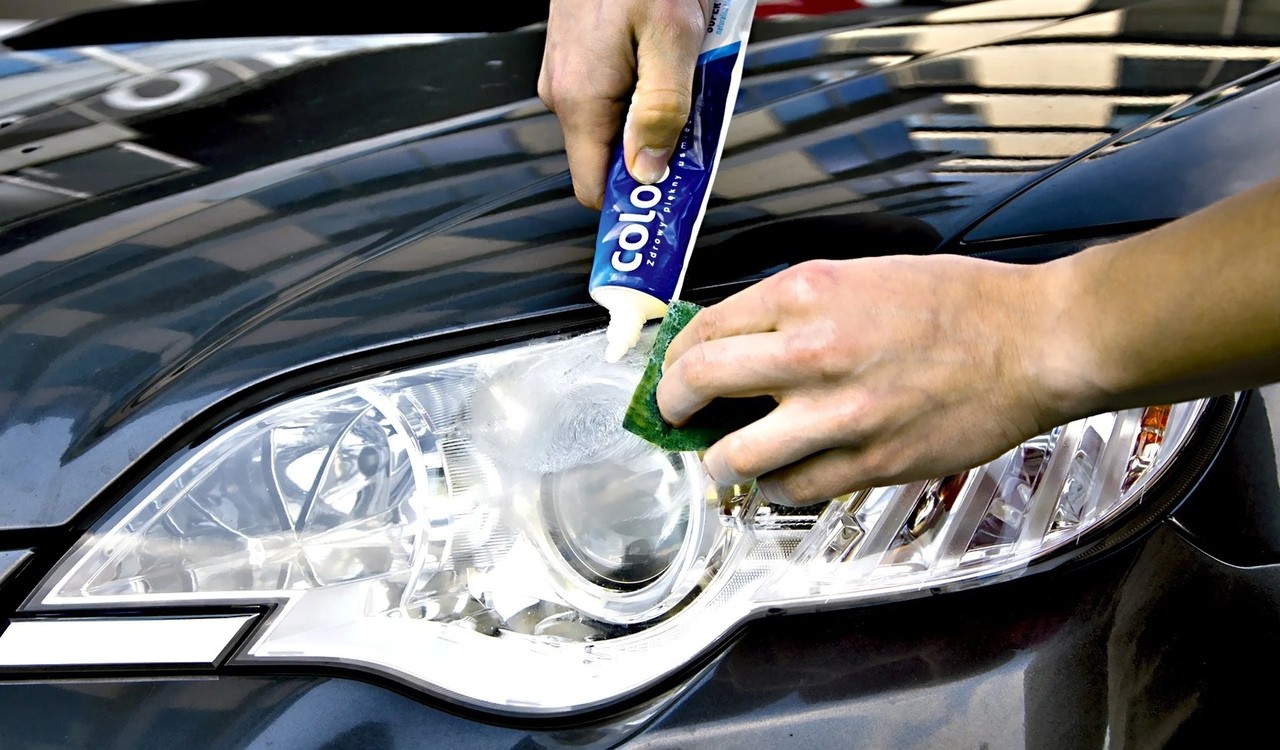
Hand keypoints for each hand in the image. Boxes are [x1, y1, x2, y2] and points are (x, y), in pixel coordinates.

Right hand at [538, 0, 706, 207]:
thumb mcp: (672, 38)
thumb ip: (661, 110)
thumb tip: (648, 172)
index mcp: (581, 99)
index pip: (594, 188)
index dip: (632, 201)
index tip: (670, 200)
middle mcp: (564, 93)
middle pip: (610, 157)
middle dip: (657, 149)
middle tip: (697, 124)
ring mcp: (568, 75)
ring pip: (615, 123)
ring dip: (656, 114)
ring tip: (685, 74)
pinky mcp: (578, 58)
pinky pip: (613, 93)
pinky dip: (645, 87)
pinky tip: (669, 56)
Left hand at [656, 256, 1066, 505]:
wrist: (1032, 341)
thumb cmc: (957, 303)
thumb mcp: (860, 276)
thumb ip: (796, 309)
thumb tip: (741, 342)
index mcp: (806, 293)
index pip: (703, 331)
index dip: (674, 359)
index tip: (674, 372)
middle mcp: (811, 351)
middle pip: (696, 385)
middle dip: (672, 406)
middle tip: (676, 415)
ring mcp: (838, 413)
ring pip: (735, 455)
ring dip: (717, 462)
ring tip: (723, 461)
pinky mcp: (870, 461)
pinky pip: (794, 488)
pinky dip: (778, 486)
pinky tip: (784, 475)